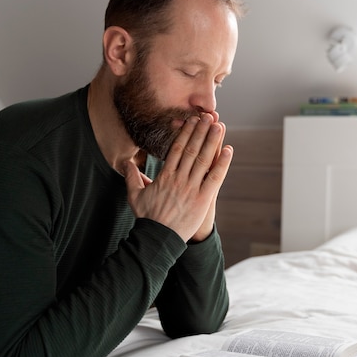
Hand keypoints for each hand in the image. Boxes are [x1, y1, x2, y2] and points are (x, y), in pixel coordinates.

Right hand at [123, 113, 232, 241]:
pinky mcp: (203, 199)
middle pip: (191, 150)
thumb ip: (132, 177)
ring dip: (212, 141)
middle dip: (201, 131)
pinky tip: (229, 151)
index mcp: (165, 176)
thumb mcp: (135, 196)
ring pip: (204, 160)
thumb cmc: (147, 218)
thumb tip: (126, 163)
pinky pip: (215, 178)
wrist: (158, 239)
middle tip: (208, 117)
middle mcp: (179, 179)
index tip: (192, 121)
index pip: (176, 149)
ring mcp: (191, 188)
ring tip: (219, 126)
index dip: (186, 133)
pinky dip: (223, 164)